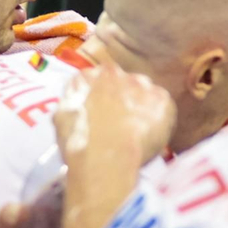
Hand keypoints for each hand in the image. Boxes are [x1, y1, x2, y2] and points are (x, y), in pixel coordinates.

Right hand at [55, 63, 174, 177]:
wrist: (104, 154)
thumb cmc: (79, 141)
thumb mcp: (63, 118)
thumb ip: (75, 105)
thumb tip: (80, 107)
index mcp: (87, 76)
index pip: (99, 81)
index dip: (104, 98)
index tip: (106, 112)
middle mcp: (115, 73)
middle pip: (124, 84)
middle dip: (126, 100)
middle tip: (124, 124)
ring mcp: (141, 84)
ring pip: (146, 94)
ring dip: (145, 108)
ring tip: (140, 133)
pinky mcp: (161, 99)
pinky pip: (164, 108)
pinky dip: (161, 121)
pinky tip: (152, 136)